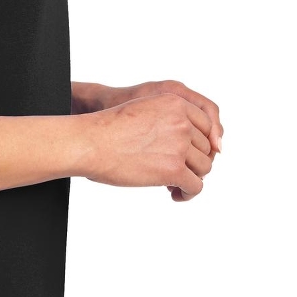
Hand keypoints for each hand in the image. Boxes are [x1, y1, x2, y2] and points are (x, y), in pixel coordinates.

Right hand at [89, 80, 222, 200]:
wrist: (90, 142)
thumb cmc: (108, 129)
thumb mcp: (144, 110)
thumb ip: (168, 120)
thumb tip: (187, 149)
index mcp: (175, 101)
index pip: (206, 125)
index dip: (199, 143)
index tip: (189, 154)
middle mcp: (182, 121)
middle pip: (205, 148)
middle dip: (194, 161)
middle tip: (176, 171)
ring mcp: (179, 145)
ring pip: (204, 168)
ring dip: (192, 178)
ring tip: (175, 185)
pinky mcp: (174, 169)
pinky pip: (196, 186)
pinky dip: (188, 194)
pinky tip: (175, 194)